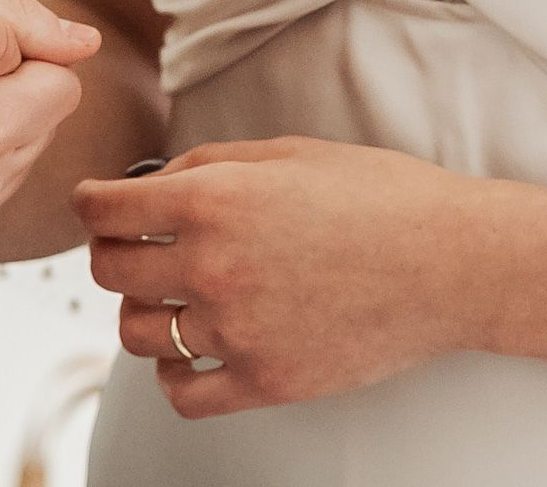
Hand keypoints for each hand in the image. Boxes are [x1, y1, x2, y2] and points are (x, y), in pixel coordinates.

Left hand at [73, 138, 486, 418]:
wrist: (454, 261)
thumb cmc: (378, 196)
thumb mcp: (282, 152)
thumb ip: (204, 165)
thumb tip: (149, 184)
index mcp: (211, 200)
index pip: (103, 211)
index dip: (92, 204)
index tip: (97, 207)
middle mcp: (213, 265)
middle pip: (110, 273)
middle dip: (113, 254)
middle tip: (133, 248)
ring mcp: (238, 329)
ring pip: (136, 334)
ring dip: (142, 314)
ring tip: (168, 299)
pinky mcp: (267, 380)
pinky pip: (183, 393)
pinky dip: (175, 373)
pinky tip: (192, 350)